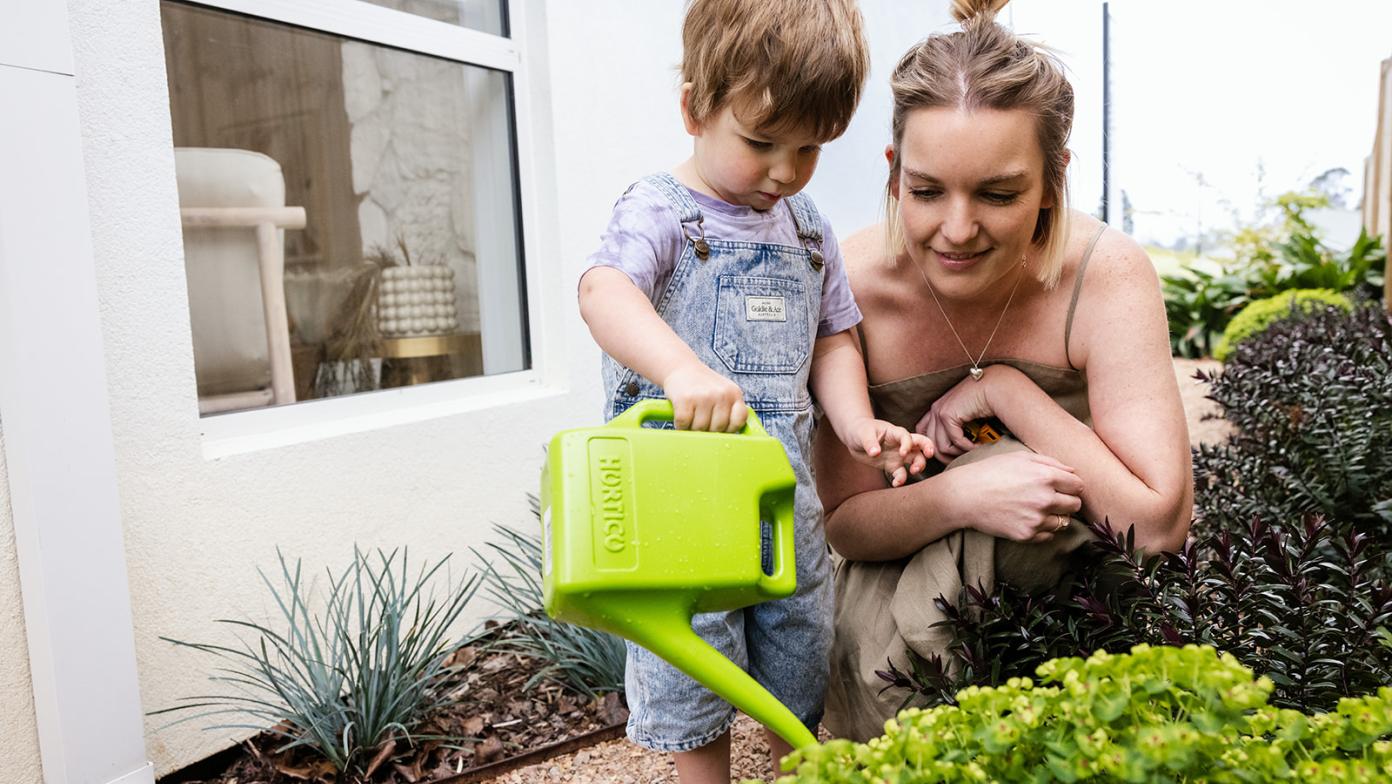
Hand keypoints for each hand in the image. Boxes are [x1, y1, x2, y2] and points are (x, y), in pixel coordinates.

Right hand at [660, 362, 746, 431]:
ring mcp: (703, 396)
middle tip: (701, 423)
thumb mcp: (723, 392)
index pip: (739, 420)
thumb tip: (729, 440)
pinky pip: (684, 424)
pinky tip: (681, 418)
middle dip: (708, 430)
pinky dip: (681, 426)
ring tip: (691, 420)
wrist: (681, 367)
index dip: (729, 429)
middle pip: (718, 428)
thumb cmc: (703, 386)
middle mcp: (721, 394)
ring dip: (693, 429)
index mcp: (734, 393)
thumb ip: (729, 410)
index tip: (721, 428)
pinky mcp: (685, 399)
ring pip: (700, 429)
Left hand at [842, 417, 933, 486]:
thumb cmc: (860, 430)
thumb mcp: (863, 433)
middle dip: (927, 449)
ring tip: (913, 471)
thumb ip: (869, 442)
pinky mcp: (892, 465)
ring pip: (916, 459)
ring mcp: (898, 455)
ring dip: (919, 465)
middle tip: (928, 456)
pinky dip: (901, 479)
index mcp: (894, 432)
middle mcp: (900, 443)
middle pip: (920, 444)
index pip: (906, 436)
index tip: (903, 453)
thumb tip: (875, 453)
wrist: (854, 438)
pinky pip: (901, 473)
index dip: (907, 444)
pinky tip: (896, 483)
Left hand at [915, 369, 997, 463]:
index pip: (924, 434)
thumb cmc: (984, 402)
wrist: (994, 386)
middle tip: (964, 459)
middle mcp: (935, 410)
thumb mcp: (965, 416)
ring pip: (941, 447)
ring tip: (974, 451)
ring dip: (959, 454)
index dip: (935, 447)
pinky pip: (955, 442)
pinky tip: (979, 445)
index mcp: (937, 409)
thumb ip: (956, 428)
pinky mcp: (947, 415)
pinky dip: (968, 448)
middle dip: (947, 457)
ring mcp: (939, 411)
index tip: (952, 454)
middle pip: (931, 444)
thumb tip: (952, 451)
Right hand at [943, 451, 1083, 542]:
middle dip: (1067, 501)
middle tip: (1051, 498)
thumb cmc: (990, 472)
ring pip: (1064, 522)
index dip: (1071, 485)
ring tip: (1036, 509)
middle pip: (1075, 505)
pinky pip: (1049, 535)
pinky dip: (1043, 529)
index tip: (1062, 487)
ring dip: (1056, 516)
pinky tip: (1028, 519)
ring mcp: (1037, 519)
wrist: (964, 496)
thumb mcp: (1019, 457)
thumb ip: (1050, 462)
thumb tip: (1072, 471)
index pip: (1078, 485)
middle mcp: (1045, 499)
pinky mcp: (1027, 535)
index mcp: (1046, 476)